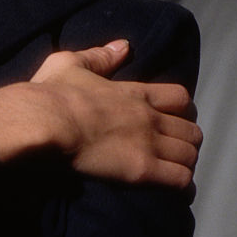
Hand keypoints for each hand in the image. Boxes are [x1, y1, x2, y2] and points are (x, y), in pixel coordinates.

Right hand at [0, 40, 201, 188]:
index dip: (183, 111)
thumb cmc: (52, 94)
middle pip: (192, 131)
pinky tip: (173, 189)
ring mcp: (148, 144)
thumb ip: (99, 56)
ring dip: (183, 164)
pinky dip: (182, 186)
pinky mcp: (142, 170)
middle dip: (186, 141)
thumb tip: (123, 46)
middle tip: (172, 150)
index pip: (181, 99)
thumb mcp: (70, 63)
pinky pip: (181, 179)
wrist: (44, 122)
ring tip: (170, 171)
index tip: (173, 120)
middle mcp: (149, 117)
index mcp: (135, 92)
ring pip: (190, 155)